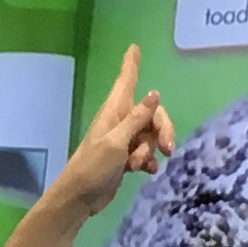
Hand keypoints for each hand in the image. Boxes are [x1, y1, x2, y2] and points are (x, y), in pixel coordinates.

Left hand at [49, 45, 175, 220]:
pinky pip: (146, 153)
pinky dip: (148, 161)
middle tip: (167, 148)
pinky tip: (148, 172)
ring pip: (151, 136)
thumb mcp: (116, 142)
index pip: (125, 81)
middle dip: (162, 129)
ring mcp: (123, 140)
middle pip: (152, 114)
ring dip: (150, 151)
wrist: (80, 198)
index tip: (133, 47)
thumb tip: (154, 94)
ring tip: (138, 165)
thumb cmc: (92, 167)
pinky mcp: (126, 158)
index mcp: (114, 111)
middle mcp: (120, 121)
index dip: (130, 65)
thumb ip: (137, 119)